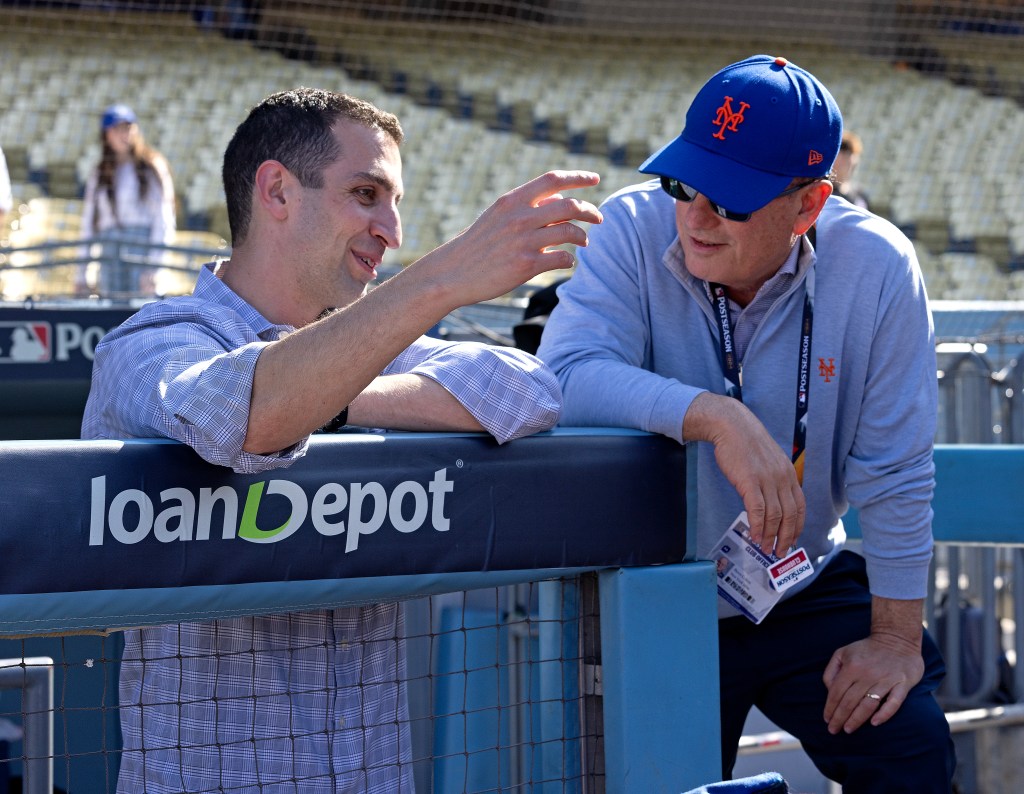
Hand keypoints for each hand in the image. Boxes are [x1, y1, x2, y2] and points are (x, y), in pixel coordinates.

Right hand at [409, 170, 602, 310]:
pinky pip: (562, 258)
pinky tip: (567, 261)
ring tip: (584, 242)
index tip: (595, 179)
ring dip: (583, 236)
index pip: (553, 179)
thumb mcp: (497, 216)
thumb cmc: (478, 244)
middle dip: (591, 211)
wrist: (452, 273)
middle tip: (599, 218)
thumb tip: (559, 199)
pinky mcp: (526, 265)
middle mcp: (519, 217)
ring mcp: (524, 241)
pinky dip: (570, 259)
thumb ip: (526, 206)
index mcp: (512, 200)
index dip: (578, 178)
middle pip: (570, 206)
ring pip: (570, 232)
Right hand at [684, 392, 804, 554]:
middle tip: (779, 552)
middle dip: (785, 538)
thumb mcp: (770, 461)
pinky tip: (754, 535)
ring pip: (774, 516)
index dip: (796, 528)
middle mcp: (782, 479)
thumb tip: (772, 502)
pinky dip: (758, 526)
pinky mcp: (750, 481)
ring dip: (770, 536)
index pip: (800, 508)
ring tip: (765, 548)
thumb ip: (774, 480)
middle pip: (790, 516)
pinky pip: (757, 510)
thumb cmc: (747, 444)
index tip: (791, 541)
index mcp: (788, 475)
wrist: (732, 426)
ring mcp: (767, 480)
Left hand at [822, 596, 924, 733]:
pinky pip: (894, 702)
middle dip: (839, 717)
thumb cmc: (866, 649)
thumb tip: (829, 691)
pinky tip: (874, 723)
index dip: (830, 707)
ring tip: (848, 729)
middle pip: (850, 701)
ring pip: (868, 704)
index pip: (836, 692)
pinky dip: (884, 714)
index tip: (826, 719)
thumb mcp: (843, 653)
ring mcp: (886, 679)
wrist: (897, 638)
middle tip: (834, 730)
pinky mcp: (902, 683)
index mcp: (851, 666)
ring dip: (857, 719)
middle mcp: (867, 674)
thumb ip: (832, 671)